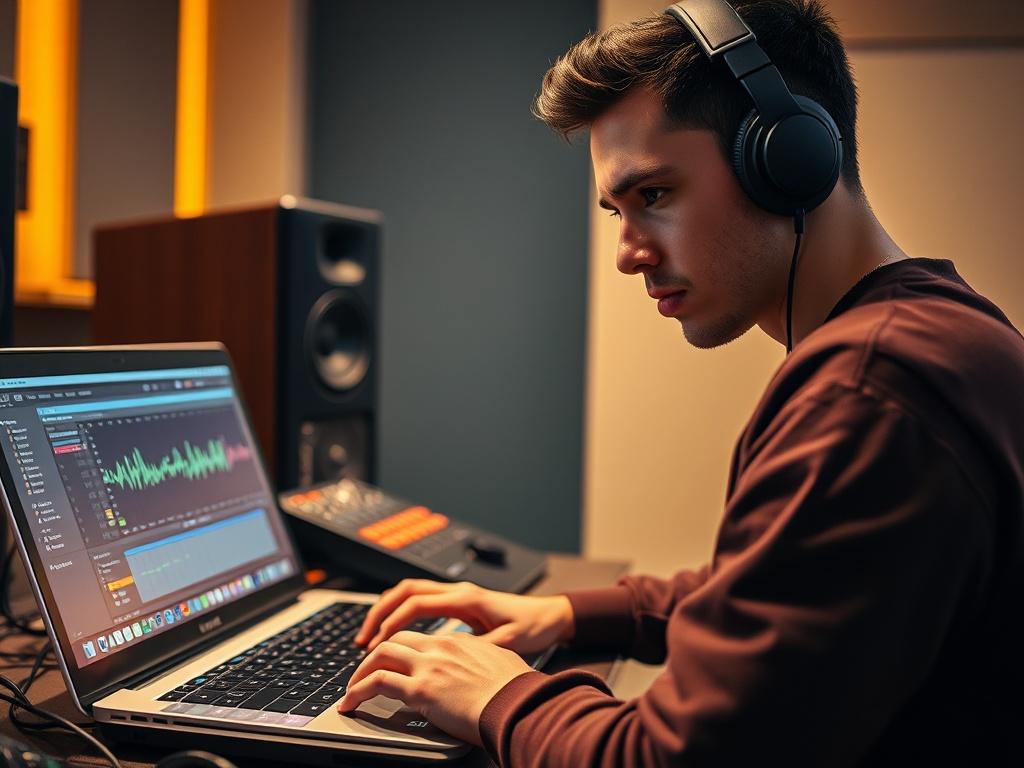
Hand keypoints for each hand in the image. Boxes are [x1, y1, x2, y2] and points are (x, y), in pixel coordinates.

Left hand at [337, 630, 531, 744]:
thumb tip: (482, 673)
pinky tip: (351, 703)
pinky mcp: (421, 689)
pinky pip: (377, 682)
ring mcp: (429, 666)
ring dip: (361, 672)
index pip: (419, 639)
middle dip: (374, 655)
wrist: (519, 704)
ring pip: (380, 655)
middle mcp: (440, 647)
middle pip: (395, 640)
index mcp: (458, 642)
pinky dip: (358, 690)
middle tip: (364, 673)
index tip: (392, 664)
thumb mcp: (502, 665)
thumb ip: (483, 662)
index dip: (400, 650)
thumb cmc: (517, 691)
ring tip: (352, 690)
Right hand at [354, 579, 574, 654]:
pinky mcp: (458, 602)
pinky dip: (401, 613)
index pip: (417, 603)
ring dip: (387, 611)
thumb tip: (450, 657)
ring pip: (410, 592)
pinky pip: (420, 600)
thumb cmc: (532, 627)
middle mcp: (457, 591)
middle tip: (362, 640)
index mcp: (466, 598)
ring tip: (370, 636)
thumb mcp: (507, 642)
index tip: (376, 644)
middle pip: (405, 590)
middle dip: (379, 613)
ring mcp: (456, 594)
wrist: (549, 615)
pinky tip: (393, 633)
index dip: (393, 623)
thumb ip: (479, 647)